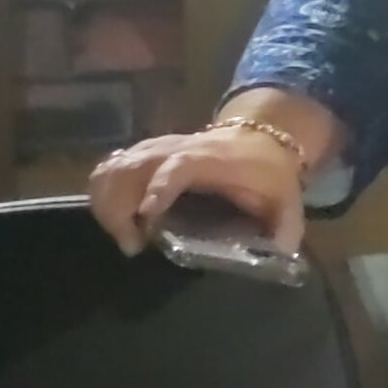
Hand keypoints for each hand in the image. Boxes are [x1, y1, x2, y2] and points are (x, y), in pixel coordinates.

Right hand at [86, 89, 338, 254]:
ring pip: (114, 167)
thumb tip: (283, 252)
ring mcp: (155, 148)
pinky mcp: (142, 152)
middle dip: (122, 207)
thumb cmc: (268, 172)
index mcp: (211, 159)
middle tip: (133, 244)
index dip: (159, 189)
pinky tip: (110, 218)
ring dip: (107, 202)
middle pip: (132, 167)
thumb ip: (286, 225)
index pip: (177, 166)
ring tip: (123, 235)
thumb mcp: (286, 197)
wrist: (260, 136)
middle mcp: (176, 148)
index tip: (148, 218)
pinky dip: (101, 191)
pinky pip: (109, 166)